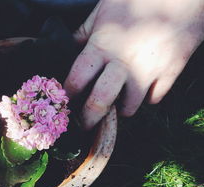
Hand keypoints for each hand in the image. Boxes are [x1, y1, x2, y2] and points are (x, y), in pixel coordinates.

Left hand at [65, 0, 203, 128]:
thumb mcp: (104, 10)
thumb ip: (85, 31)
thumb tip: (70, 46)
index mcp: (102, 46)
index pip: (77, 80)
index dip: (69, 94)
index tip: (67, 100)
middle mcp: (122, 63)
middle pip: (99, 102)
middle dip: (88, 119)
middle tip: (85, 124)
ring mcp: (148, 70)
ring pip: (129, 107)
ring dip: (121, 109)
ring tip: (118, 102)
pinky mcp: (170, 72)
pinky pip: (155, 99)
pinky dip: (147, 98)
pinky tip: (143, 88)